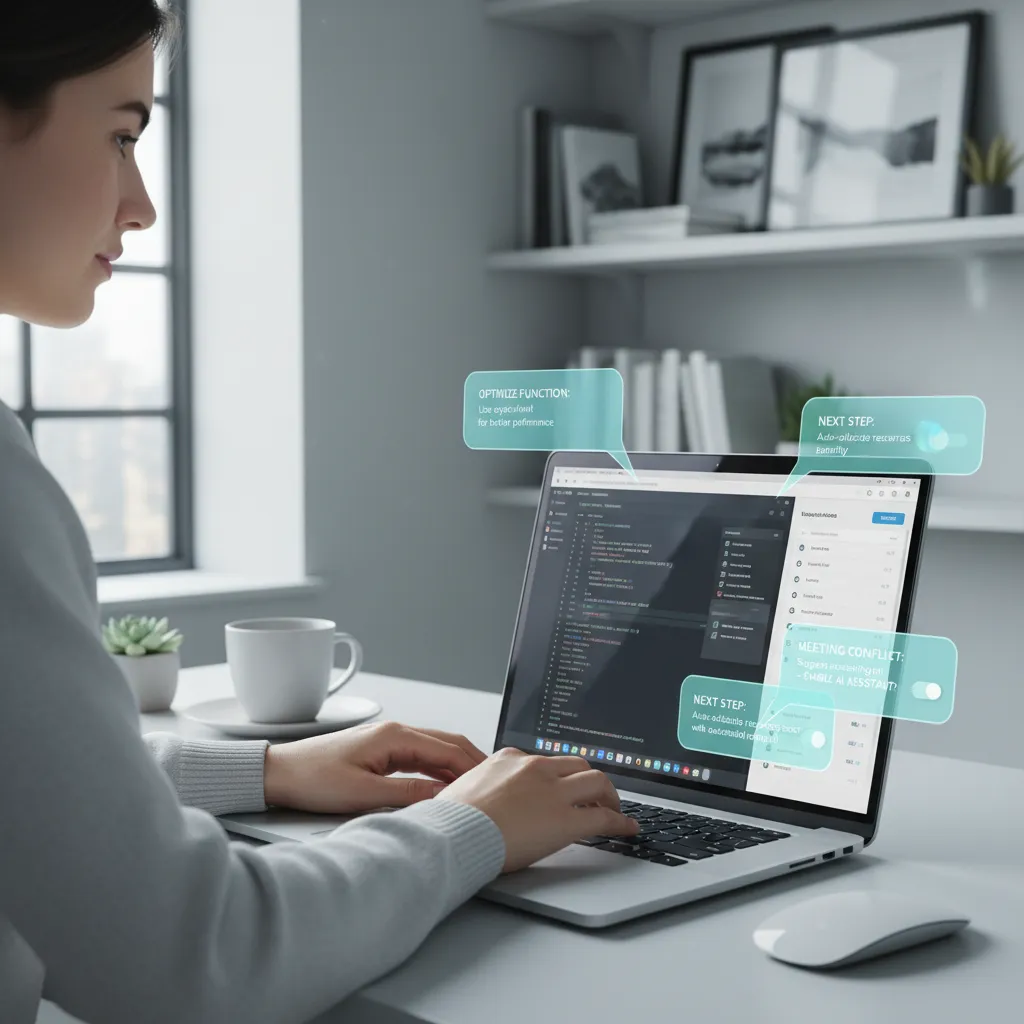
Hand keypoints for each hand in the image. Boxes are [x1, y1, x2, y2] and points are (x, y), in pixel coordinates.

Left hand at [263, 720, 486, 813]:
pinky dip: (439, 768)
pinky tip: (445, 785)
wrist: (279, 773)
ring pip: (435, 749)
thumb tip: (445, 799)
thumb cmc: (313, 780)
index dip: (474, 768)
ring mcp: (388, 739)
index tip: (495, 784)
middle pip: (447, 743)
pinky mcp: (380, 750)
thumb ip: (407, 795)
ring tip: (478, 786)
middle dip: (474, 761)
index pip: (448, 750)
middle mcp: (396, 731)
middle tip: (497, 783)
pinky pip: (420, 756)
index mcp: (395, 736)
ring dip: (457, 765)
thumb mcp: (363, 793)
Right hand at [435, 747, 638, 872]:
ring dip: (610, 795)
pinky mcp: (566, 820)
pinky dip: (621, 821)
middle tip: (597, 796)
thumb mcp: (462, 790)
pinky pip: (603, 818)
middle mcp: (535, 769)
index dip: (561, 776)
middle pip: (577, 765)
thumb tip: (477, 799)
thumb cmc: (450, 820)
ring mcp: (553, 792)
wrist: (453, 834)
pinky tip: (628, 828)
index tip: (565, 786)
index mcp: (510, 759)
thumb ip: (481, 788)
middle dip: (590, 780)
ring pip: (597, 782)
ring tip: (615, 809)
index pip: (546, 762)